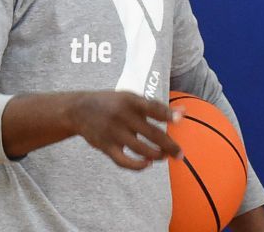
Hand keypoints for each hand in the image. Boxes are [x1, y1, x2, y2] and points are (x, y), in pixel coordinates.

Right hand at [68, 91, 183, 170]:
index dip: (166, 114)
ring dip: (156, 156)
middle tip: (180, 154)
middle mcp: (122, 116)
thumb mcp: (130, 98)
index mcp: (129, 100)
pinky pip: (124, 161)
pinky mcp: (106, 146)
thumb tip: (184, 113)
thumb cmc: (112, 103)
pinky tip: (147, 163)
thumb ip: (155, 107)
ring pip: (140, 149)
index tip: (180, 120)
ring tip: (165, 157)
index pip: (152, 107)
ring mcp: (113, 132)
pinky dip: (137, 165)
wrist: (79, 109)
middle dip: (169, 145)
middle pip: (151, 133)